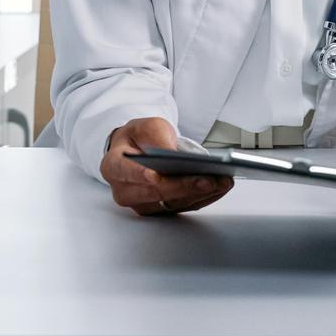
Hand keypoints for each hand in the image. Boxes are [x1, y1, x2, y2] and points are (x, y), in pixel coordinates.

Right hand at [99, 116, 233, 216]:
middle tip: (208, 180)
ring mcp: (143, 203)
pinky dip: (204, 198)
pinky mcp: (162, 209)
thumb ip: (155, 137)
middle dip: (183, 187)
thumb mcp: (147, 126)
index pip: (124, 172)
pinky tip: (220, 187)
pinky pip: (184, 206)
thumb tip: (170, 153)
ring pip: (172, 203)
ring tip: (222, 182)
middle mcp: (125, 191)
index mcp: (113, 166)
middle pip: (154, 193)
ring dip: (200, 194)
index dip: (139, 176)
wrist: (140, 149)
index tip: (155, 176)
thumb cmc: (141, 137)